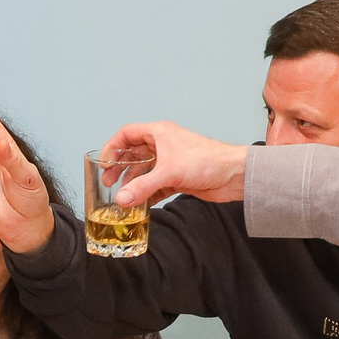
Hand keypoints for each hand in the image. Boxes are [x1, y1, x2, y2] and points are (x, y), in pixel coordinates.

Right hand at [103, 121, 246, 206]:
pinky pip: (155, 185)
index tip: (103, 162)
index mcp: (159, 133)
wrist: (234, 175)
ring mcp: (170, 162)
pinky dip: (146, 194)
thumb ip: (143, 187)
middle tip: (109, 183)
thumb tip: (121, 199)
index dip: (112, 147)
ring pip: (144, 171)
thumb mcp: (170, 173)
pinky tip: (139, 204)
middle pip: (133, 154)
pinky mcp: (178, 178)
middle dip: (120, 168)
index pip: (127, 134)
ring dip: (133, 183)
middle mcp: (163, 145)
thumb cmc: (208, 161)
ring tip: (122, 197)